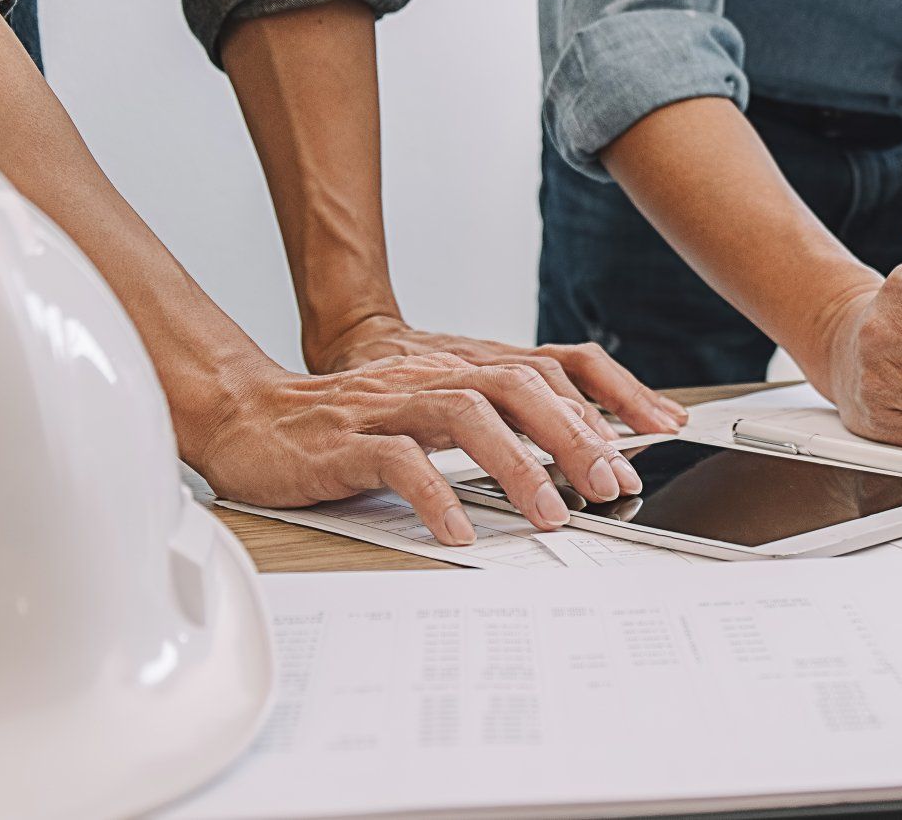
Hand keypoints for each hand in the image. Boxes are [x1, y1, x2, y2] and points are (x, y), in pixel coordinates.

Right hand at [185, 352, 645, 544]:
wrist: (252, 417)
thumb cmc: (349, 423)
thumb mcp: (433, 412)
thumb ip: (496, 424)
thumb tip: (575, 455)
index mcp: (461, 370)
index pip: (550, 369)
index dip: (606, 399)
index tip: (649, 440)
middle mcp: (434, 378)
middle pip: (521, 386)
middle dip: (574, 436)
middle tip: (608, 485)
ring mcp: (391, 405)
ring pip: (468, 416)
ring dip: (517, 466)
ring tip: (548, 514)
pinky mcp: (348, 441)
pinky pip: (400, 462)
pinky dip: (435, 496)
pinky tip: (459, 531)